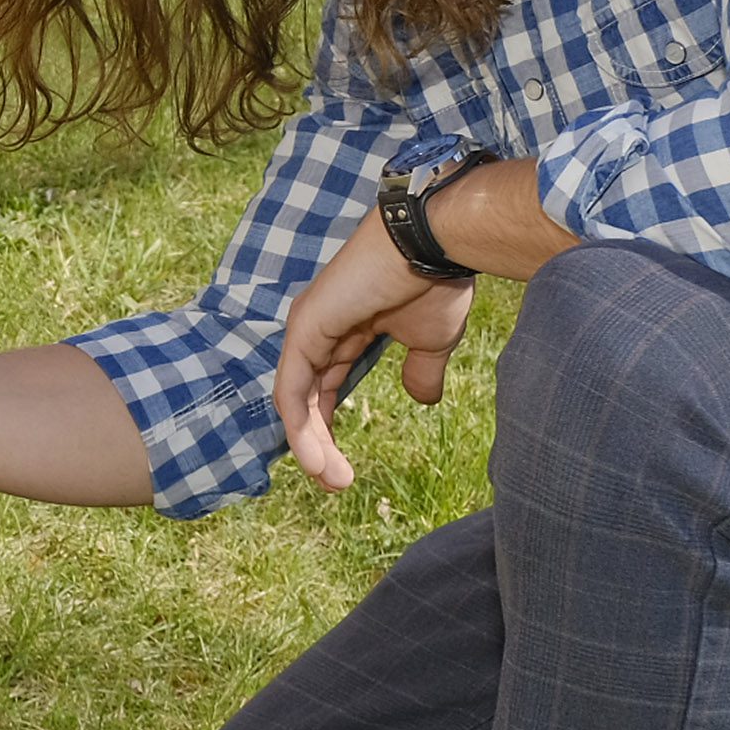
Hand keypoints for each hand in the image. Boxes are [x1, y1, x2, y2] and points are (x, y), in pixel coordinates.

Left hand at [272, 211, 476, 491]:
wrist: (438, 243)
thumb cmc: (436, 281)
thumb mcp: (431, 341)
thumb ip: (420, 372)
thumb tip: (424, 401)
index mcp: (344, 330)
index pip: (323, 389)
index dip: (328, 431)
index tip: (343, 473)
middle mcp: (318, 329)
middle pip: (305, 400)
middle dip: (318, 447)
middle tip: (336, 485)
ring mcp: (307, 327)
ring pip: (295, 401)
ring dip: (309, 446)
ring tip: (332, 481)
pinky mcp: (304, 328)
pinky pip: (291, 388)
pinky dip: (300, 426)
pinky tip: (314, 457)